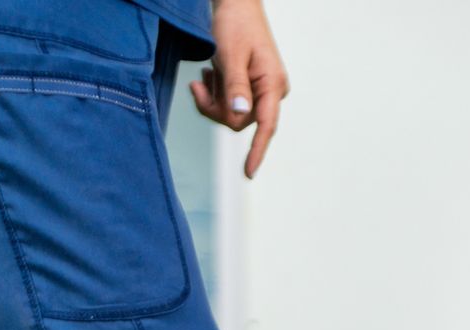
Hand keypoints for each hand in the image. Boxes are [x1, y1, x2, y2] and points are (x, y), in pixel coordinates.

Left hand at [189, 0, 288, 178]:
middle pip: (240, 121)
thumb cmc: (236, 23)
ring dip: (214, 99)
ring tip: (207, 75)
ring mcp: (263, 90)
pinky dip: (217, 92)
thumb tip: (239, 115)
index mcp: (272, 84)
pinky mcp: (253, 87)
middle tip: (197, 85)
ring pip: (233, 113)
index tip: (248, 173)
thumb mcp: (229, 54)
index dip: (257, 151)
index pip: (266, 126)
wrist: (237, 3)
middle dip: (215, 109)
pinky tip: (212, 74)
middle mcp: (272, 91)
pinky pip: (232, 103)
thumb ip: (235, 86)